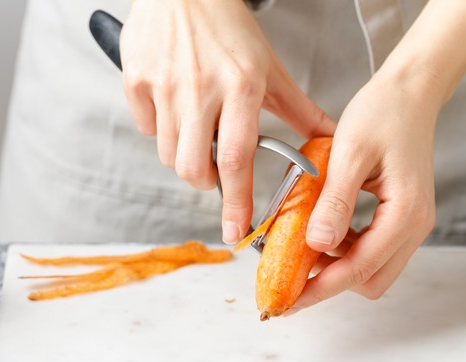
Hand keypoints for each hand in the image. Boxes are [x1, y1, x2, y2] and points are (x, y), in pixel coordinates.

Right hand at [120, 0, 334, 242]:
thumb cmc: (229, 27)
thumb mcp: (270, 66)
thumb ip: (299, 109)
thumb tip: (330, 139)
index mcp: (241, 86)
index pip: (236, 160)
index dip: (236, 201)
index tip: (236, 231)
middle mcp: (200, 88)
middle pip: (193, 168)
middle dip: (205, 182)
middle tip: (215, 168)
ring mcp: (163, 84)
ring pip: (167, 153)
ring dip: (184, 155)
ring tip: (197, 128)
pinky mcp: (135, 78)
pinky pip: (144, 127)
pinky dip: (159, 128)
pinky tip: (174, 106)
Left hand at [289, 67, 441, 312]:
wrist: (410, 91)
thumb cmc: (383, 113)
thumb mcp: (350, 153)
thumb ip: (335, 201)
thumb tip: (317, 246)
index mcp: (405, 214)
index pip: (359, 269)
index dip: (320, 289)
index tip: (287, 300)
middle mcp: (415, 226)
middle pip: (371, 280)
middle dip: (330, 283)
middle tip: (290, 276)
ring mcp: (412, 223)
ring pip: (372, 268)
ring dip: (337, 265)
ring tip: (301, 248)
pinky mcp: (402, 216)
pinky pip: (373, 247)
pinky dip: (346, 248)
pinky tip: (322, 229)